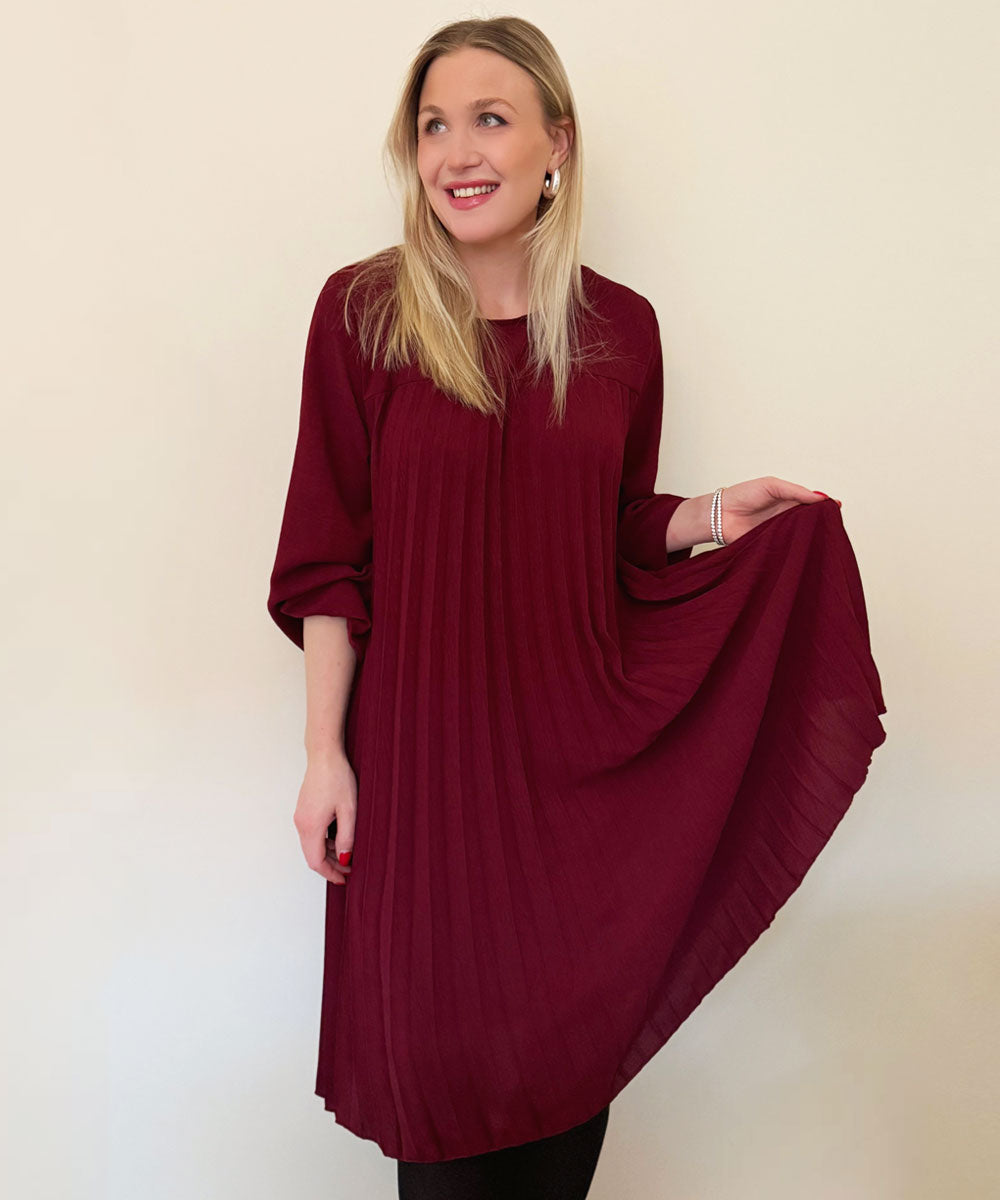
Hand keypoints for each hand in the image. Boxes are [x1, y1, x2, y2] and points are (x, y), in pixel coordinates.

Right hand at [293, 753, 356, 884]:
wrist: (324, 755)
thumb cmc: (337, 778)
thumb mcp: (349, 810)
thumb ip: (347, 837)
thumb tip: (345, 858)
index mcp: (311, 826)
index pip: (316, 862)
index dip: (330, 874)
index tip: (344, 879)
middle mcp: (301, 824)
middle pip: (312, 856)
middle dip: (331, 866)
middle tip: (349, 869)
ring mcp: (300, 817)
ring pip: (311, 845)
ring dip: (328, 854)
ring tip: (348, 854)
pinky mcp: (303, 810)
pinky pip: (311, 834)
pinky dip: (324, 842)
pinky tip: (339, 839)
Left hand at [718, 476, 840, 542]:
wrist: (721, 514)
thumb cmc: (744, 495)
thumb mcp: (772, 486)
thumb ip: (796, 491)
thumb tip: (821, 498)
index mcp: (789, 501)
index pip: (813, 504)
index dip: (825, 506)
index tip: (838, 507)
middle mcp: (788, 517)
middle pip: (811, 521)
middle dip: (822, 522)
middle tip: (833, 523)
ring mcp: (781, 532)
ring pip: (802, 535)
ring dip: (811, 535)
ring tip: (824, 534)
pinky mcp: (774, 546)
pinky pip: (790, 548)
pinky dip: (798, 548)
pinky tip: (807, 546)